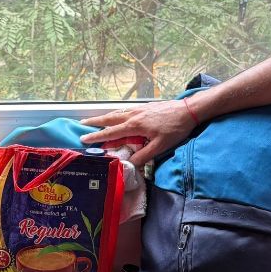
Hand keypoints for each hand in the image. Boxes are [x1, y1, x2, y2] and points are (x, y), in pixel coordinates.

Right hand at [79, 93, 201, 166]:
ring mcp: (139, 109)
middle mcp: (133, 115)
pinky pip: (125, 111)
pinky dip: (116, 114)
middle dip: (95, 122)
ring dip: (104, 117)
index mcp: (135, 126)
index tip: (83, 138)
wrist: (188, 110)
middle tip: (82, 124)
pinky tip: (117, 116)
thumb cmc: (175, 129)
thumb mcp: (160, 146)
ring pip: (117, 113)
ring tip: (95, 120)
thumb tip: (128, 164)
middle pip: (109, 119)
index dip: (97, 137)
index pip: (111, 133)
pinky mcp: (145, 107)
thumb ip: (143, 156)